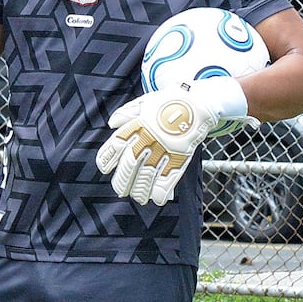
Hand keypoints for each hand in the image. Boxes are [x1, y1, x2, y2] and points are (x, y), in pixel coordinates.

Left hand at [96, 77, 252, 205]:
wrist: (198, 101)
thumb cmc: (169, 101)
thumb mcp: (145, 102)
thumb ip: (127, 113)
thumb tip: (112, 123)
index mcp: (138, 124)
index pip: (117, 143)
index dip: (108, 157)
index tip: (104, 168)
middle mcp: (149, 138)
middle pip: (131, 162)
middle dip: (123, 179)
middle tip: (120, 189)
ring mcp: (165, 148)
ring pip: (149, 173)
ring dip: (140, 188)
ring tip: (136, 197)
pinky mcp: (181, 155)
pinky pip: (170, 176)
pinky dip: (162, 190)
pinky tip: (157, 199)